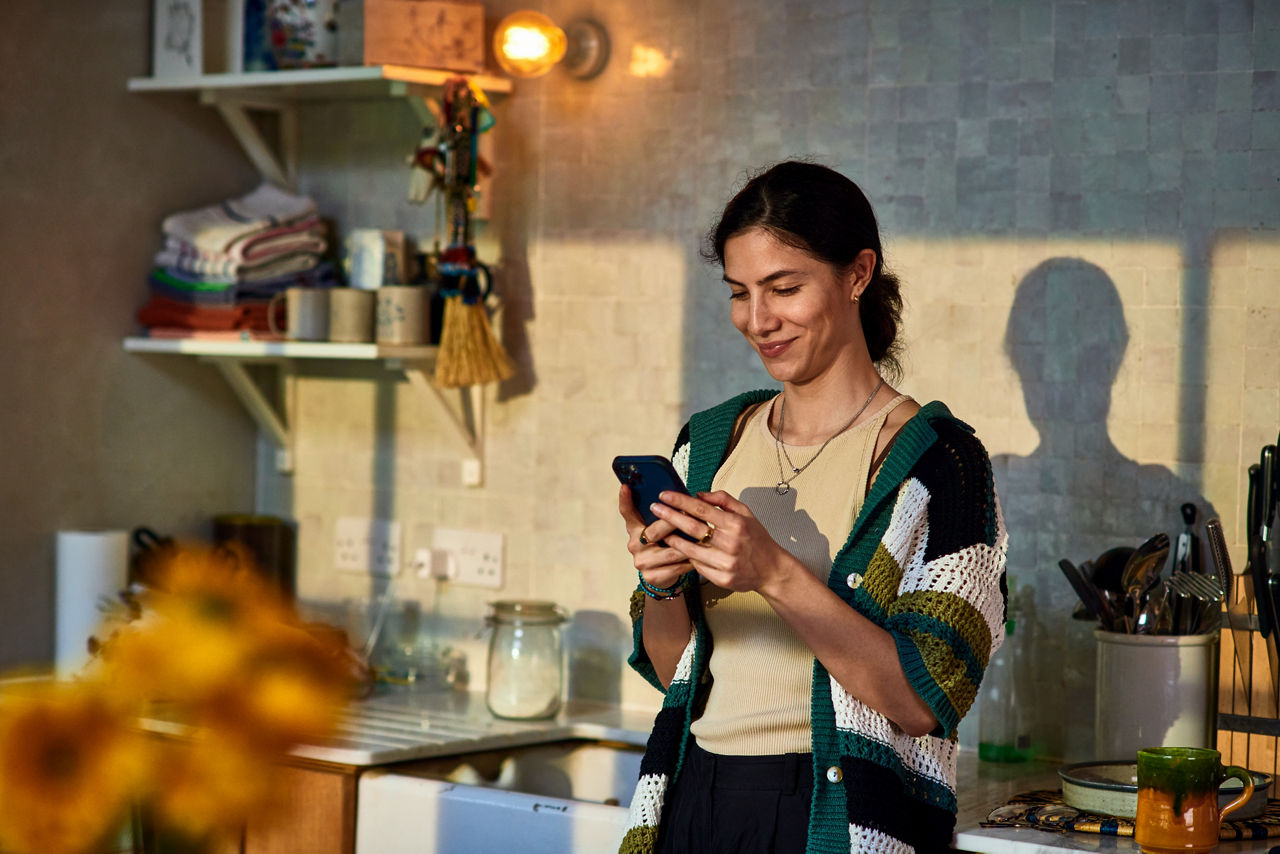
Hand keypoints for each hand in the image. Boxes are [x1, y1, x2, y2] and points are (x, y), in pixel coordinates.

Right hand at [618, 485, 692, 588]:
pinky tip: (700, 555)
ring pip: (670, 551)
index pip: (627, 512)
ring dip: (688, 544)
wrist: (663, 574)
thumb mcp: (662, 528)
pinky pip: (676, 566)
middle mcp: (634, 544)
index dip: (625, 500)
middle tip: (689, 514)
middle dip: (673, 523)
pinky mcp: (652, 576)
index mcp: (634, 528)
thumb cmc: (666, 543)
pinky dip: (690, 560)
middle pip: (654, 532)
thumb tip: (679, 496)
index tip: (626, 487)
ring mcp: (642, 561)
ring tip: (703, 537)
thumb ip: (665, 514)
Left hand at [648, 490, 800, 595]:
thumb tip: (698, 494)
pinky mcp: (723, 579)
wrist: (772, 569)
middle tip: (655, 509)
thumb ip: (723, 500)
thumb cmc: (757, 538)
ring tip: (661, 532)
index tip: (664, 495)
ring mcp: (726, 563)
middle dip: (670, 517)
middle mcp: (731, 544)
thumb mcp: (746, 513)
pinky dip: (688, 558)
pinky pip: (698, 567)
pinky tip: (680, 550)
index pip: (701, 509)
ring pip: (691, 550)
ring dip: (673, 540)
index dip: (680, 501)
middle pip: (692, 528)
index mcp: (736, 524)